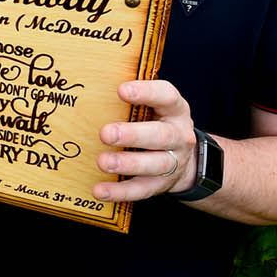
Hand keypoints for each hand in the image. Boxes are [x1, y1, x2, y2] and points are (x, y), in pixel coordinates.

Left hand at [93, 79, 198, 202]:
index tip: (122, 90)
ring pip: (154, 164)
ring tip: (103, 162)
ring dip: (127, 164)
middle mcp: (179, 135)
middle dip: (133, 135)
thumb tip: (92, 84)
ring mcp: (174, 162)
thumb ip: (131, 99)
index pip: (166, 96)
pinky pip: (142, 190)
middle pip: (161, 135)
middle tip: (105, 133)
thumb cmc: (156, 122)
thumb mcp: (153, 106)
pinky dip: (120, 192)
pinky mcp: (162, 184)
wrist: (183, 157)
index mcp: (175, 110)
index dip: (146, 92)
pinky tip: (100, 190)